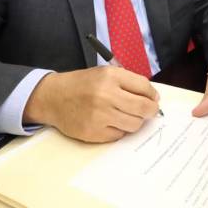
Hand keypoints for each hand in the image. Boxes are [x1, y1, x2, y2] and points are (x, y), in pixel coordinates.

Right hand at [23, 66, 159, 142]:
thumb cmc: (82, 84)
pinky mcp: (94, 132)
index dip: (153, 95)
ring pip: (134, 124)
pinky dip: (119, 129)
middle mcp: (106, 95)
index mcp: (110, 76)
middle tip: (150, 111)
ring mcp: (100, 116)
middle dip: (151, 111)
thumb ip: (127, 82)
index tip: (153, 98)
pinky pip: (119, 135)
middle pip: (143, 108)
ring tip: (127, 116)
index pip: (144, 87)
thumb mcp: (104, 73)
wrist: (53, 97)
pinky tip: (111, 122)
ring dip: (135, 121)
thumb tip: (152, 97)